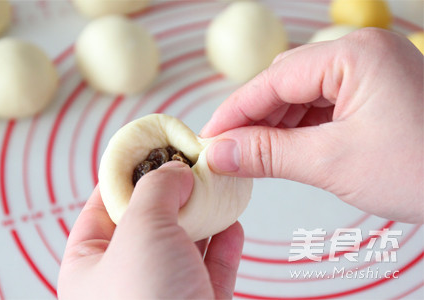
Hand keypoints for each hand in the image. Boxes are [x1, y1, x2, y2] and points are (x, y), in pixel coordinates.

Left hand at [58, 162, 243, 298]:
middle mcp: (125, 279)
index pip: (104, 206)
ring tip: (219, 188)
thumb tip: (174, 170)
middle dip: (175, 192)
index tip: (155, 150)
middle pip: (151, 221)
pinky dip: (225, 243)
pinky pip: (212, 267)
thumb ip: (156, 190)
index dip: (130, 174)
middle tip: (195, 165)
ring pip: (186, 243)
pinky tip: (233, 222)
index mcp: (90, 265)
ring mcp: (165, 294)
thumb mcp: (141, 231)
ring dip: (205, 214)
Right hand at [201, 28, 422, 223]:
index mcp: (354, 54)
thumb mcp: (332, 162)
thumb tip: (220, 153)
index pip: (273, 79)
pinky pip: (323, 107)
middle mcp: (361, 54)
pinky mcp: (374, 95)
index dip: (235, 111)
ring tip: (252, 156)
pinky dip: (299, 130)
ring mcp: (370, 74)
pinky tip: (284, 150)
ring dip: (275, 127)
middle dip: (254, 119)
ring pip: (302, 96)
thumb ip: (268, 154)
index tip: (208, 138)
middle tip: (227, 151)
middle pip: (285, 83)